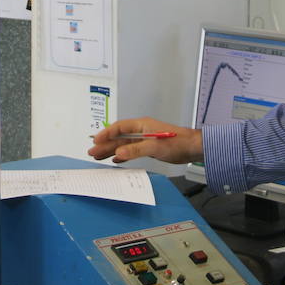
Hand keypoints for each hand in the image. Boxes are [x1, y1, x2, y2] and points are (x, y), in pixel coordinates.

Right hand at [88, 117, 202, 164]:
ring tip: (98, 156)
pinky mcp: (149, 148)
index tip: (96, 140)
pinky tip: (116, 159)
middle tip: (92, 151)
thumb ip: (136, 149)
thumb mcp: (155, 146)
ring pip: (123, 144)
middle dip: (105, 144)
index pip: (119, 128)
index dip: (106, 133)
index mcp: (142, 125)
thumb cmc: (178, 143)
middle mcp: (142, 131)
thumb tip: (119, 152)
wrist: (193, 148)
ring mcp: (145, 139)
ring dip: (111, 150)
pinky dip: (122, 155)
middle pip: (119, 137)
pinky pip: (131, 150)